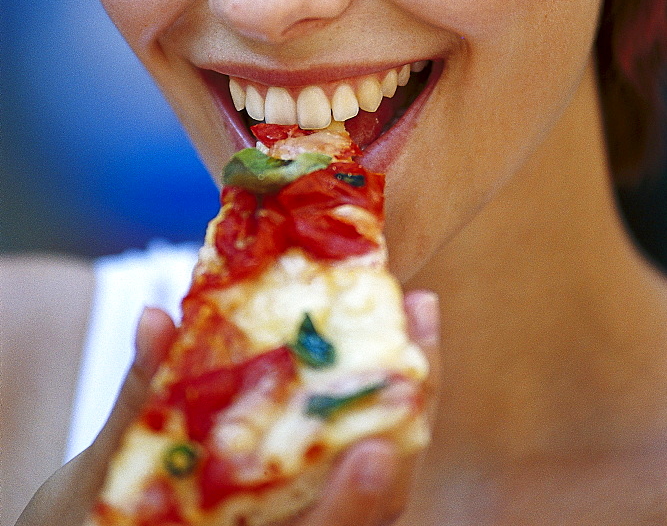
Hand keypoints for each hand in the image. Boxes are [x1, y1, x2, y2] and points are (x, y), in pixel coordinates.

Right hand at [15, 291, 439, 525]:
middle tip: (420, 329)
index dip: (350, 508)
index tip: (374, 452)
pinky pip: (354, 451)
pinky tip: (381, 341)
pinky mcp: (304, 489)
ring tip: (415, 315)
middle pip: (375, 506)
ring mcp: (303, 512)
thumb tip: (155, 321)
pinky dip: (373, 396)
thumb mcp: (91, 490)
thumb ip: (135, 411)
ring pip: (380, 478)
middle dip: (405, 419)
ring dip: (404, 396)